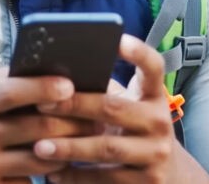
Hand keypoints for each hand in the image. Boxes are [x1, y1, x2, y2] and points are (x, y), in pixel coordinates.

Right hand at [0, 67, 95, 183]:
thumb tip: (39, 66)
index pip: (11, 90)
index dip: (43, 86)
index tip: (71, 83)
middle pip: (36, 125)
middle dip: (73, 121)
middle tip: (101, 115)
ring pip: (41, 157)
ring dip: (69, 149)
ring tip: (92, 140)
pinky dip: (49, 176)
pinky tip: (65, 169)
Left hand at [31, 35, 208, 182]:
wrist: (169, 176)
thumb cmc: (133, 132)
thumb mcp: (130, 109)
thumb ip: (106, 93)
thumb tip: (55, 76)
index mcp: (154, 96)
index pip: (154, 67)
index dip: (138, 52)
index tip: (117, 39)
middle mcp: (160, 122)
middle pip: (114, 108)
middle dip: (75, 105)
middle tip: (41, 105)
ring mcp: (156, 154)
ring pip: (106, 148)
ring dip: (69, 147)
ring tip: (39, 146)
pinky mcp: (148, 183)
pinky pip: (105, 179)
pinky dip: (76, 177)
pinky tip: (53, 174)